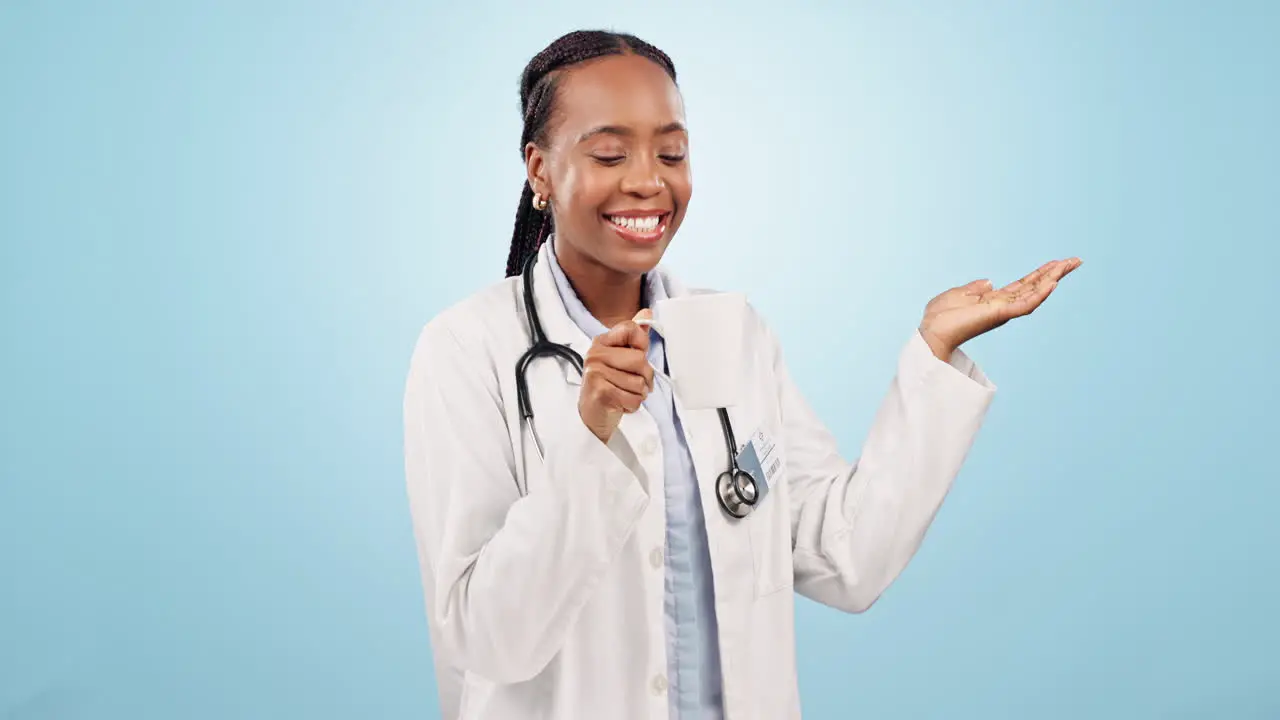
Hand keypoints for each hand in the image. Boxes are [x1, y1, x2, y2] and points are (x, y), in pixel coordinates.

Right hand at [578, 309, 655, 442]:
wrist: (591, 415)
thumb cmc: (609, 384)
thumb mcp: (622, 357)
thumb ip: (635, 337)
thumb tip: (648, 312)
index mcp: (602, 342)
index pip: (632, 329)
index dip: (642, 345)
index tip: (636, 356)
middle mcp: (595, 354)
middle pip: (640, 359)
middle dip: (645, 377)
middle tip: (633, 384)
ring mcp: (596, 373)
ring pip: (639, 382)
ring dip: (638, 394)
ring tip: (624, 394)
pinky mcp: (601, 392)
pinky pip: (634, 398)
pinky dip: (632, 405)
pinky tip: (620, 403)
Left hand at [918, 257, 1081, 361]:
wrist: (932, 331)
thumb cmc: (941, 317)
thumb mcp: (958, 294)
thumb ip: (974, 288)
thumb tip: (989, 281)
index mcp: (995, 300)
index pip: (1024, 284)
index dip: (1041, 273)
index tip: (1058, 262)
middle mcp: (1004, 305)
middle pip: (1035, 286)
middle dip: (1055, 273)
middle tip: (1076, 260)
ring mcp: (1004, 311)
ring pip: (1035, 293)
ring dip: (1053, 278)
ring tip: (1069, 264)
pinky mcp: (1000, 315)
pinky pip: (1025, 304)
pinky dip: (1039, 294)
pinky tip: (1053, 282)